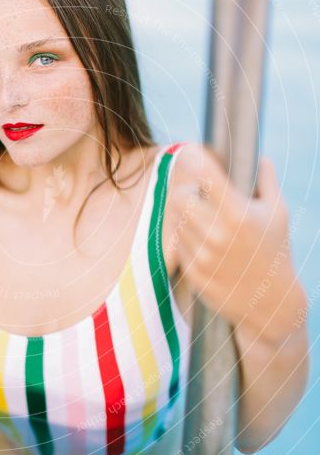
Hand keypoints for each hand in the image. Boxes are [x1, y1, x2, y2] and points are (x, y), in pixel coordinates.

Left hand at [170, 143, 306, 342]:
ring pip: (176, 220)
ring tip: (203, 216)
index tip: (191, 151)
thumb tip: (257, 156)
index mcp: (238, 214)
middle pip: (179, 197)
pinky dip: (185, 237)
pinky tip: (202, 239)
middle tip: (196, 190)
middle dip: (186, 189)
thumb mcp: (278, 213)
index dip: (193, 158)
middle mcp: (218, 235)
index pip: (203, 175)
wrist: (270, 304)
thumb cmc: (275, 251)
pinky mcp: (192, 273)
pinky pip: (177, 244)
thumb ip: (266, 180)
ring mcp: (202, 256)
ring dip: (185, 214)